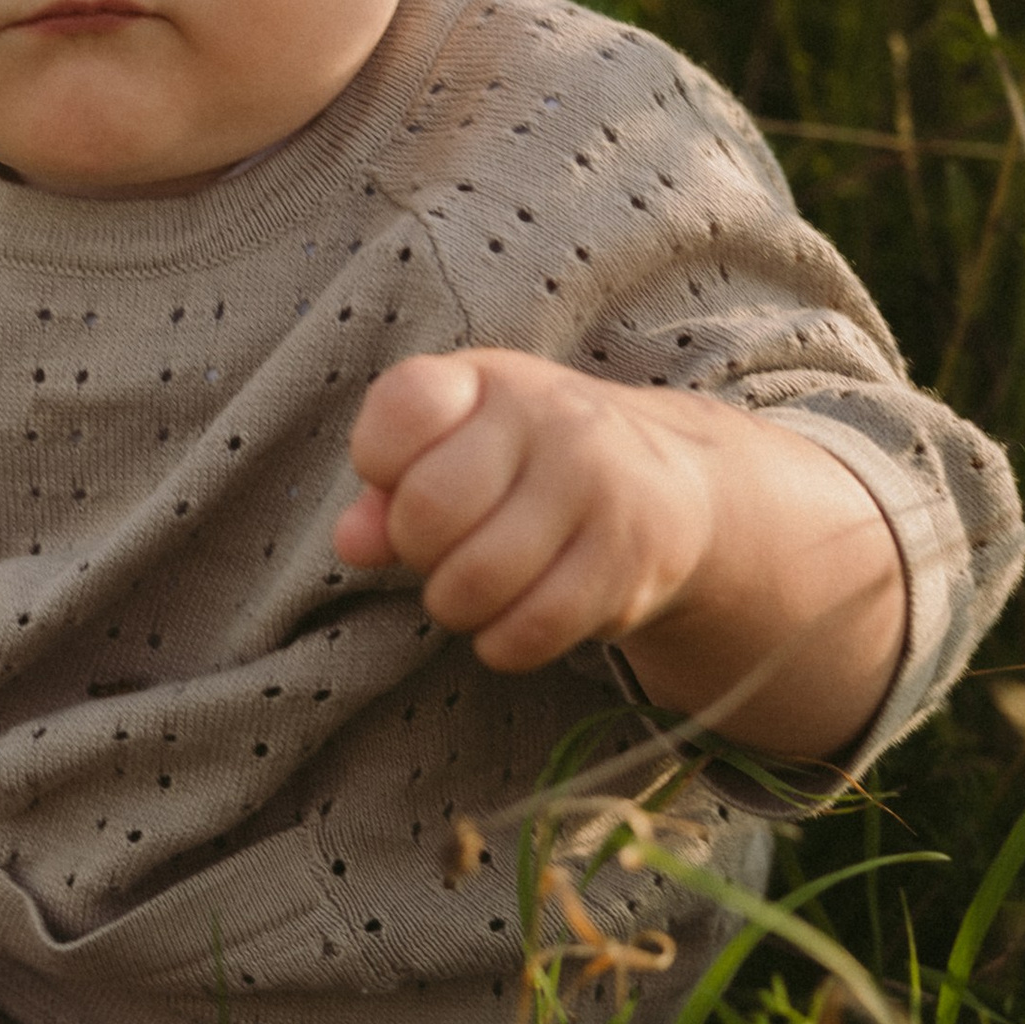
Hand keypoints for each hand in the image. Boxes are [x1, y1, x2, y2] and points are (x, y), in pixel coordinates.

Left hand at [333, 351, 902, 753]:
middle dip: (418, 550)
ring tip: (479, 587)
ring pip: (474, 584)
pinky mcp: (632, 561)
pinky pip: (530, 631)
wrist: (671, 485)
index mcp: (494, 381)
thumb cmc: (530, 464)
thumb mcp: (458, 446)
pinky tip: (515, 619)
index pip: (402, 409)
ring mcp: (599, 489)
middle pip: (428, 512)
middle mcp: (553, 421)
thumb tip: (353, 543)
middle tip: (446, 548)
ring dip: (457, 605)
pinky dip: (503, 643)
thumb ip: (390, 486)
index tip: (407, 476)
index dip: (380, 461)